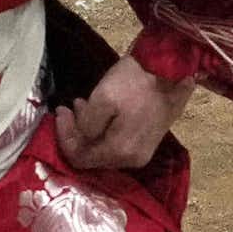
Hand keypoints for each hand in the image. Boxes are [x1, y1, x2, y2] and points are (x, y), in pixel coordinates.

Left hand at [55, 59, 194, 172]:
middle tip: (69, 107)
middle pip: (92, 156)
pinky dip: (104, 130)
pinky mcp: (147, 143)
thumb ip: (86, 124)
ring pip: (103, 150)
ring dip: (88, 130)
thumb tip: (80, 136)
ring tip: (82, 104)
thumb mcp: (103, 98)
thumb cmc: (135, 82)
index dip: (64, 136)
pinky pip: (117, 144)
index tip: (61, 111)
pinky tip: (102, 111)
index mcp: (120, 151)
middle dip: (76, 133)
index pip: (80, 158)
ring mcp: (142, 154)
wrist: (170, 71)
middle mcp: (132, 160)